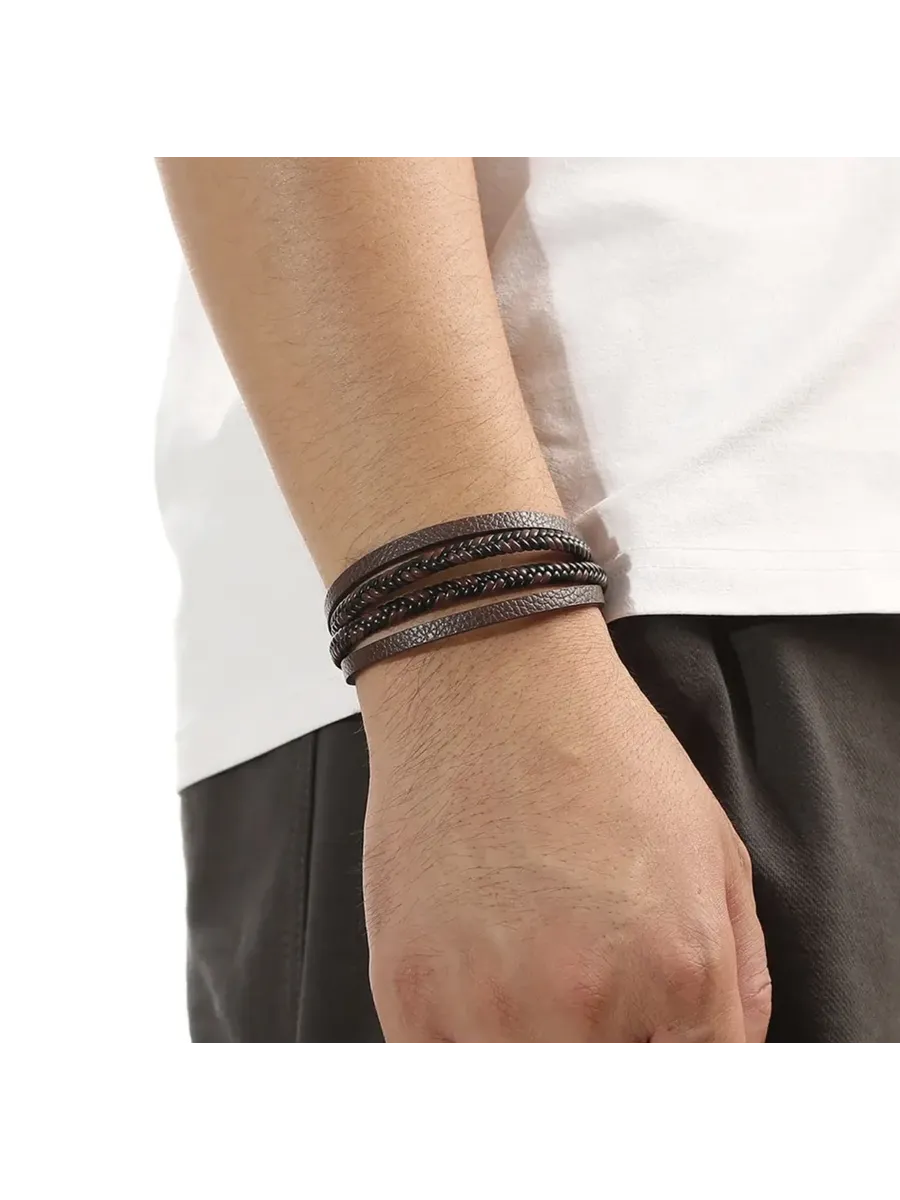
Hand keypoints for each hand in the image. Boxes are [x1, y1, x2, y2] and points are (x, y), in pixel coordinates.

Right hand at [359, 608, 770, 1044]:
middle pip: (607, 1094)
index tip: (645, 1033)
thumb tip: (720, 1045)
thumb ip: (737, 974)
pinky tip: (474, 968)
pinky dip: (464, 1040)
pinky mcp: (409, 994)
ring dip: (530, 1044)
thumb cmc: (590, 745)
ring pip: (524, 1087)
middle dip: (605, 1049)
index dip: (667, 1055)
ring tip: (523, 962)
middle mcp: (585, 1002)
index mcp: (679, 969)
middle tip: (580, 979)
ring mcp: (489, 1005)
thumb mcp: (713, 846)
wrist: (484, 681)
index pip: (692, 1085)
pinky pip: (443, 1073)